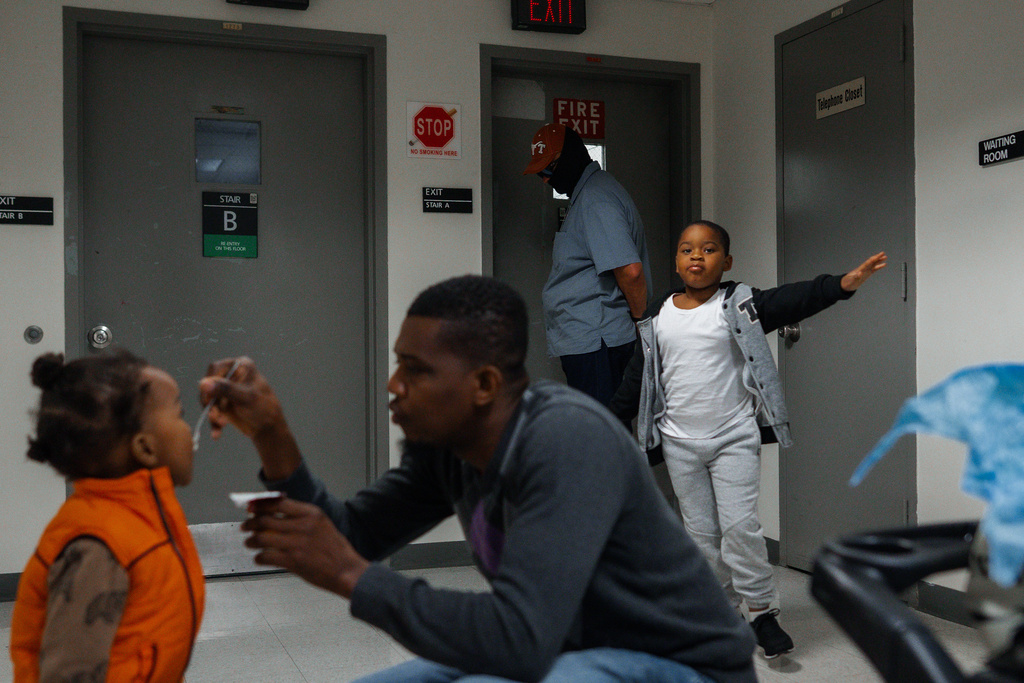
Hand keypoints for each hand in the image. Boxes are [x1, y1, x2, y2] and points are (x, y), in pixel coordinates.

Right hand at [199, 357, 300, 478]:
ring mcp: (226, 390)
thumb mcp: (245, 397)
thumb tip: (203, 383)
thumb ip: (225, 389)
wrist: (269, 428)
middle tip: (214, 415)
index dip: (210, 381)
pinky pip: (211, 410)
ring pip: (208, 399)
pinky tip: (217, 434)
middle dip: (210, 402)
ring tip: (221, 424)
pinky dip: (213, 422)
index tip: (209, 396)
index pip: (216, 368)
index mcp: (241, 366)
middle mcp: (232, 375)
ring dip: (212, 414)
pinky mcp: (223, 404)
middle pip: (208, 384)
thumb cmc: (263, 408)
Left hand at [241, 498, 368, 597]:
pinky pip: (266, 556)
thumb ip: (302, 517)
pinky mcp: (293, 561)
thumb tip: (277, 514)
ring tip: (249, 543)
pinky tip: (259, 558)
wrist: (346, 570)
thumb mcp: (322, 523)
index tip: (252, 507)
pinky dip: (259, 557)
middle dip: (250, 523)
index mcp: (311, 513)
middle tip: (246, 526)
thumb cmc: (335, 549)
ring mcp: (297, 544)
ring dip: (252, 541)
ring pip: (262, 538)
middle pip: (266, 520)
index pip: (278, 503)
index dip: (260, 505)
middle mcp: (303, 526)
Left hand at [841, 251, 886, 291]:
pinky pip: (874, 269)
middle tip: (883, 253)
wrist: (846, 285)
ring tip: (885, 257)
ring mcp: (865, 271)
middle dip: (877, 257)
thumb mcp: (852, 281)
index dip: (873, 259)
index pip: (868, 263)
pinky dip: (878, 266)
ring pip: (873, 264)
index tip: (878, 255)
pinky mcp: (867, 274)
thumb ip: (856, 277)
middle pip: (871, 261)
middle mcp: (863, 269)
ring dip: (879, 261)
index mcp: (860, 269)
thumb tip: (859, 273)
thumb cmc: (848, 283)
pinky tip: (883, 265)